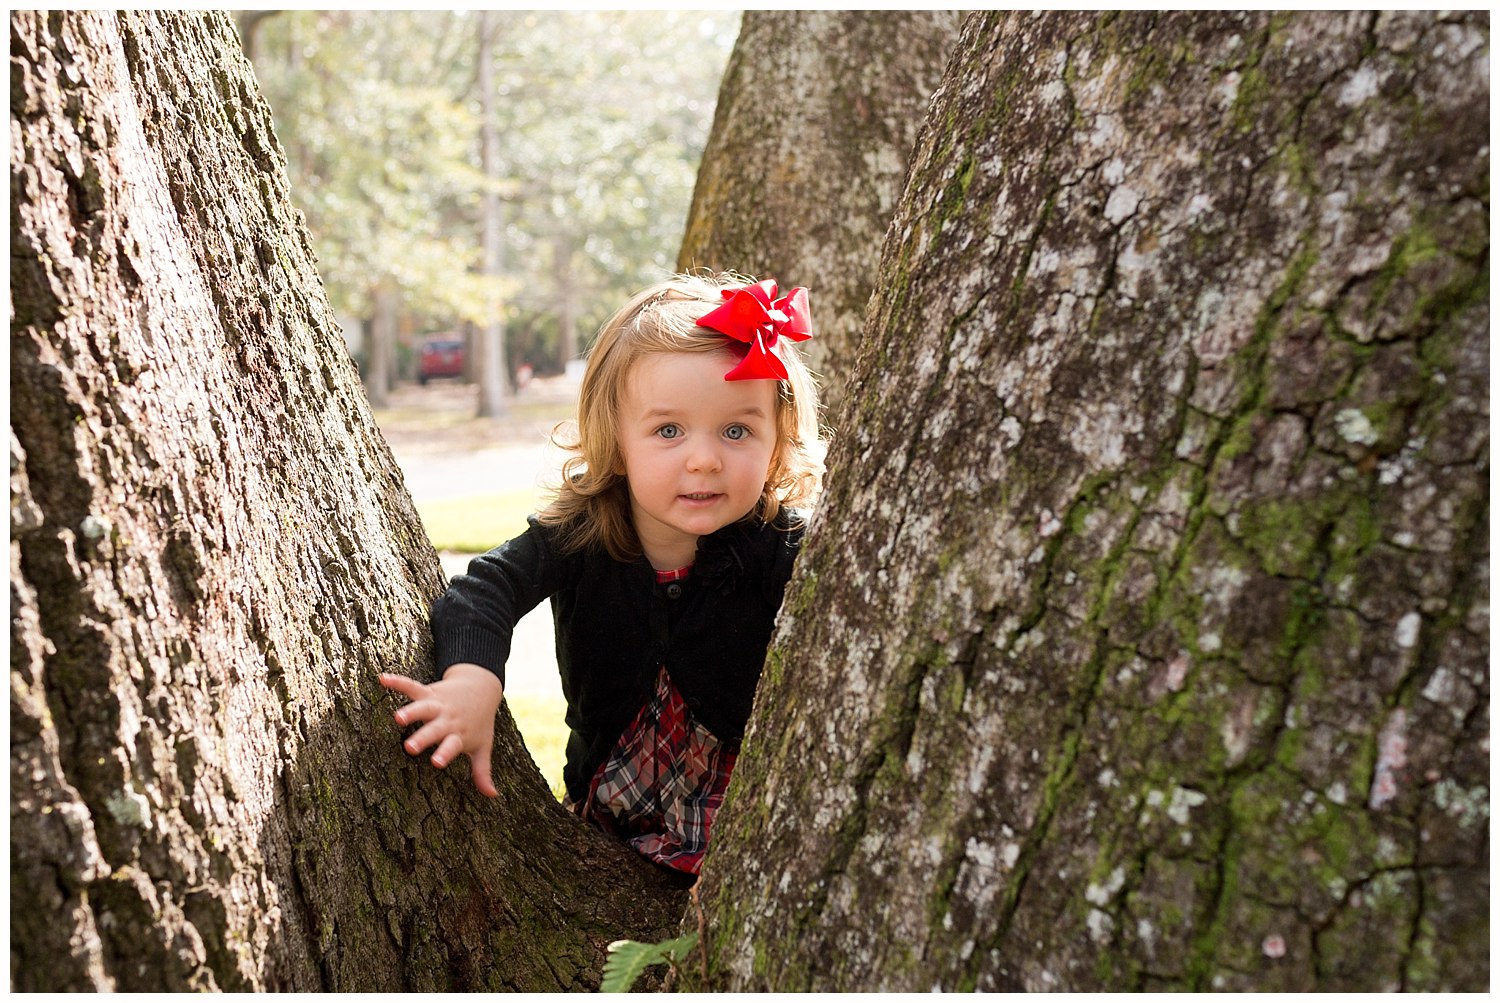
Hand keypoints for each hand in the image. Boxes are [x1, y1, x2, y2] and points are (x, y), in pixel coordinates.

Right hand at [379, 664, 504, 797]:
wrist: (482, 688)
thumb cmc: (479, 723)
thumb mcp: (483, 746)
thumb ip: (482, 770)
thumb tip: (493, 796)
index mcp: (459, 735)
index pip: (452, 746)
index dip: (444, 753)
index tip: (436, 762)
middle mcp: (447, 719)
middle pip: (434, 729)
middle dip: (423, 737)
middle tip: (410, 747)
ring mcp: (437, 705)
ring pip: (423, 707)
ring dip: (411, 711)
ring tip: (397, 717)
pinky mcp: (428, 692)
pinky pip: (412, 686)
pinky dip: (398, 682)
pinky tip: (383, 678)